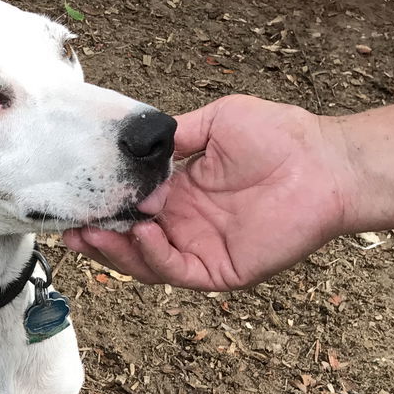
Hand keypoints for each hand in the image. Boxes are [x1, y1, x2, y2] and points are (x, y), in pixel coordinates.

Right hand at [65, 95, 356, 289]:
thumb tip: (135, 143)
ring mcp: (201, 249)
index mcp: (181, 194)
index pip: (130, 209)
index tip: (72, 202)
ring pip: (145, 263)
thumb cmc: (280, 135)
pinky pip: (177, 271)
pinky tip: (140, 234)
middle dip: (96, 237)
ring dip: (116, 252)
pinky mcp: (221, 269)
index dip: (101, 208)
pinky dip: (154, 257)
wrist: (324, 162)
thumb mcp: (215, 122)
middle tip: (68, 228)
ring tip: (92, 234)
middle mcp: (186, 225)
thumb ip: (175, 136)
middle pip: (129, 242)